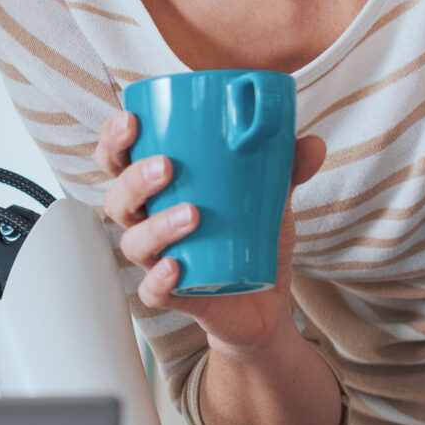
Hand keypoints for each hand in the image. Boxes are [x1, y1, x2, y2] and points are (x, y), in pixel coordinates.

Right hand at [96, 110, 325, 351]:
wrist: (264, 303)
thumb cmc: (251, 240)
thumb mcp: (270, 199)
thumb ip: (286, 170)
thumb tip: (311, 143)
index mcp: (160, 192)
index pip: (118, 162)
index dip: (113, 142)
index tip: (131, 122)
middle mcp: (149, 225)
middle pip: (117, 200)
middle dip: (133, 181)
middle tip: (165, 167)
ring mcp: (158, 261)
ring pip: (133, 243)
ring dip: (155, 227)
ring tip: (191, 214)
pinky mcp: (175, 297)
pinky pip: (152, 292)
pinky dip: (159, 280)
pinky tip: (176, 267)